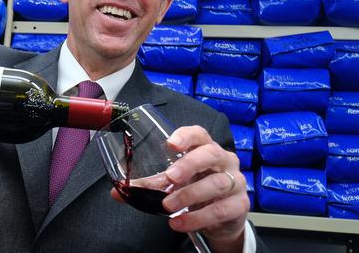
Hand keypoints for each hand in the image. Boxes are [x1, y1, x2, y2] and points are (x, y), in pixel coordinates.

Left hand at [162, 126, 247, 251]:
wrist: (223, 216)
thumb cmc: (196, 188)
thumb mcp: (174, 184)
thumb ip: (150, 185)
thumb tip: (118, 192)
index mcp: (206, 148)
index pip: (199, 134)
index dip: (186, 136)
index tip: (170, 143)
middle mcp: (224, 161)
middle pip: (210, 154)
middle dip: (189, 164)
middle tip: (170, 178)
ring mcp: (235, 182)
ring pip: (216, 184)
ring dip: (189, 195)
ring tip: (168, 205)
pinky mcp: (240, 205)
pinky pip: (221, 209)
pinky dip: (198, 218)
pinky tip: (180, 223)